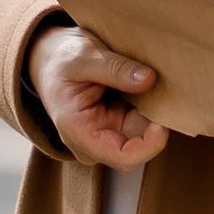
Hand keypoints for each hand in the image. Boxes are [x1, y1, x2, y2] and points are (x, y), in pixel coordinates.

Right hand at [27, 22, 168, 168]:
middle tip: (160, 89)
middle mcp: (94, 143)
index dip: (150, 145)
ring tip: (147, 81)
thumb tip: (149, 79)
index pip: (124, 157)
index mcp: (79, 131)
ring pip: (145, 136)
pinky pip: (144, 124)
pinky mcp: (118, 127)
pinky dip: (151, 106)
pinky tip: (145, 85)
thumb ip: (114, 68)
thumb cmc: (62, 60)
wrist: (51, 61)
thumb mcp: (84, 56)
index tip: (162, 121)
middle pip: (139, 148)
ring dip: (154, 112)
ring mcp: (107, 137)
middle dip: (154, 123)